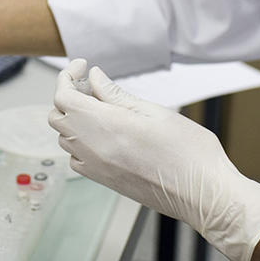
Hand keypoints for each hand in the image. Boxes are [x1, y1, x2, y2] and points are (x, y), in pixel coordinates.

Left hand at [49, 58, 259, 260]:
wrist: (202, 194)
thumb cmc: (188, 152)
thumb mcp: (154, 112)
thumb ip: (117, 95)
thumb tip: (95, 78)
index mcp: (105, 126)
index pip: (63, 96)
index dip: (67, 76)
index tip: (83, 66)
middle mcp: (93, 149)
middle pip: (57, 116)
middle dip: (69, 95)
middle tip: (95, 84)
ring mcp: (96, 169)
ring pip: (65, 136)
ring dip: (75, 117)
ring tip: (102, 105)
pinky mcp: (104, 181)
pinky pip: (76, 157)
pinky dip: (81, 139)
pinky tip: (105, 131)